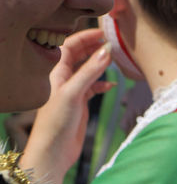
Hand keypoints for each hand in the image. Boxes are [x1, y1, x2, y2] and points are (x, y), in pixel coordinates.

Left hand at [21, 28, 113, 183]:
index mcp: (56, 73)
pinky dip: (103, 83)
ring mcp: (72, 91)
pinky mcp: (80, 103)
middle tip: (112, 41)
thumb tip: (107, 50)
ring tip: (116, 59)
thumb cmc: (56, 123)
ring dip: (100, 64)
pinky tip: (112, 84)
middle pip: (78, 56)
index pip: (69, 46)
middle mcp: (63, 79)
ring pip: (88, 70)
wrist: (53, 152)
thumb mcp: (74, 93)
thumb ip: (91, 71)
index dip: (85, 37)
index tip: (103, 32)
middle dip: (94, 47)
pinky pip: (93, 86)